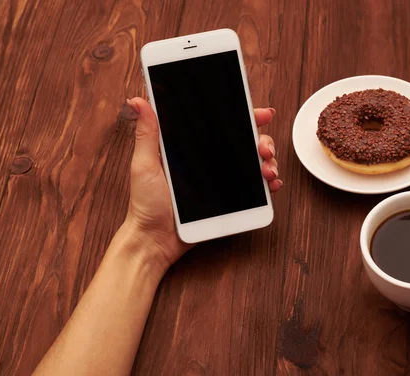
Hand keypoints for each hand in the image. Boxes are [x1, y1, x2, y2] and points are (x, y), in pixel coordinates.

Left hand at [122, 97, 281, 276]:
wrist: (155, 240)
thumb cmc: (145, 204)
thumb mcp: (144, 164)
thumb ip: (147, 133)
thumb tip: (138, 101)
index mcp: (191, 148)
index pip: (222, 126)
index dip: (244, 116)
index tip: (260, 114)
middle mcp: (209, 162)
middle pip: (245, 142)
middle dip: (262, 141)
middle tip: (263, 149)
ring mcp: (221, 181)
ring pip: (254, 163)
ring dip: (268, 162)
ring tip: (267, 169)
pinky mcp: (229, 200)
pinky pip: (254, 190)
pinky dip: (267, 184)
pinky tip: (271, 184)